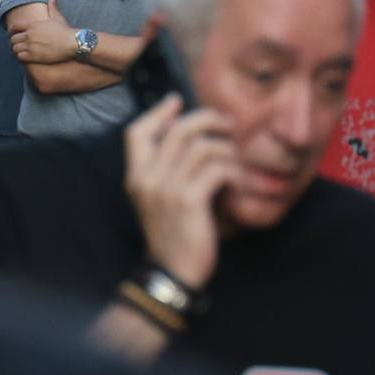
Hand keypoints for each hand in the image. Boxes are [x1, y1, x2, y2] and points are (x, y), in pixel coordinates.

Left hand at [8, 12, 83, 66]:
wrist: (72, 43)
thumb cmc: (65, 31)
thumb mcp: (57, 17)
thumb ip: (52, 7)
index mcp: (32, 25)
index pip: (14, 27)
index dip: (11, 31)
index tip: (10, 34)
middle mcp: (29, 35)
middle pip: (13, 39)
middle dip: (13, 42)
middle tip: (15, 45)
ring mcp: (30, 46)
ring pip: (14, 49)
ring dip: (16, 50)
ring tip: (19, 52)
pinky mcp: (33, 56)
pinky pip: (20, 57)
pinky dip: (20, 57)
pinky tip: (24, 57)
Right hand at [121, 95, 235, 290]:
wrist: (171, 273)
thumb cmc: (171, 234)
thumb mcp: (157, 200)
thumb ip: (164, 171)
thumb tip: (190, 140)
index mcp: (136, 176)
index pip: (137, 132)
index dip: (158, 112)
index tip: (177, 101)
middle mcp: (147, 179)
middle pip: (179, 130)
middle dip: (209, 121)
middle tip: (228, 126)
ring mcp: (167, 189)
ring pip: (203, 147)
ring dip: (227, 150)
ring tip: (236, 162)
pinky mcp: (189, 201)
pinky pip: (217, 170)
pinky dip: (234, 173)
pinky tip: (238, 183)